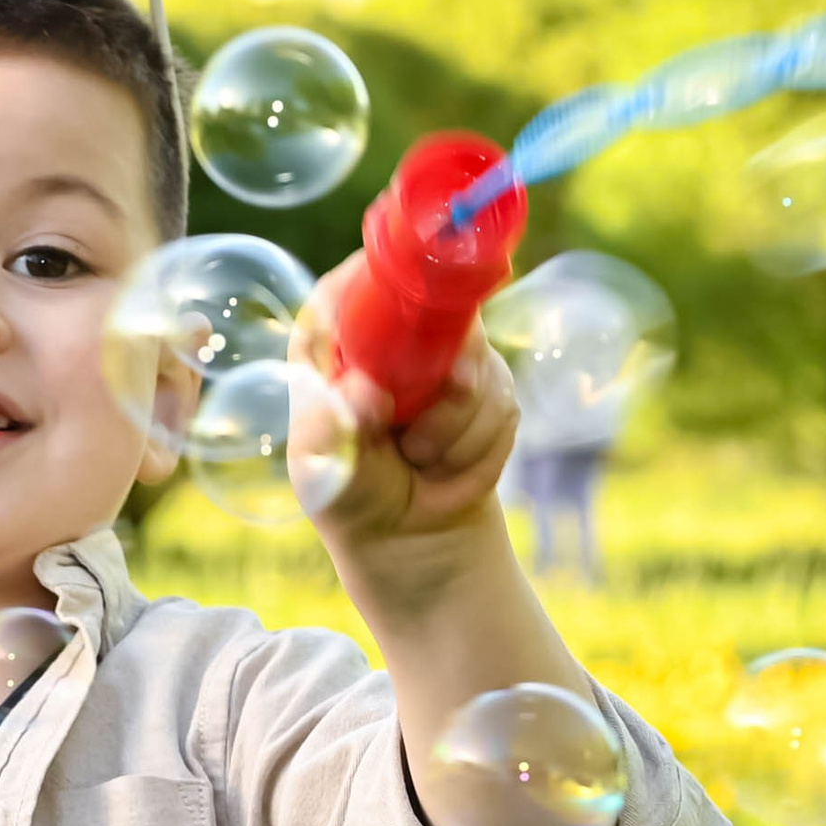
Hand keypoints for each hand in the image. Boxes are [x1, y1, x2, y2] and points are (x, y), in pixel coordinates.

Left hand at [289, 252, 519, 550]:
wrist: (407, 537)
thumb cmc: (350, 495)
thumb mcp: (325, 468)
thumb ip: (334, 427)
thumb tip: (367, 389)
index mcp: (332, 347)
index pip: (345, 289)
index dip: (373, 287)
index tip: (400, 317)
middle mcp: (389, 341)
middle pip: (432, 310)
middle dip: (443, 367)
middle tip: (434, 411)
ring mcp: (442, 359)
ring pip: (475, 361)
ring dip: (455, 424)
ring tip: (420, 458)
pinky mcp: (487, 385)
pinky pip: (501, 398)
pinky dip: (479, 441)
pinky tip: (449, 464)